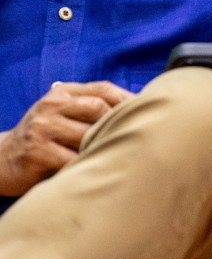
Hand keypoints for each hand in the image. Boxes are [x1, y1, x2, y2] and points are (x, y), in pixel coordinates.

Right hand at [0, 81, 133, 196]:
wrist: (1, 160)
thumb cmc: (44, 139)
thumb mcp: (63, 115)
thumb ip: (92, 108)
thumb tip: (139, 109)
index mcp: (61, 94)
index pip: (102, 89)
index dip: (128, 99)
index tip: (149, 112)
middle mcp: (50, 107)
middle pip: (98, 108)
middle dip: (117, 124)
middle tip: (134, 139)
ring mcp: (43, 129)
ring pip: (88, 135)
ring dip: (104, 147)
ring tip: (116, 156)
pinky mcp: (38, 152)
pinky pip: (75, 159)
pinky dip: (89, 165)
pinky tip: (95, 169)